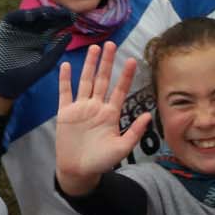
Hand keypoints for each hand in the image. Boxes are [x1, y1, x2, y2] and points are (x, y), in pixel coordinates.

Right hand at [0, 5, 77, 100]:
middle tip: (64, 12)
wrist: (6, 83)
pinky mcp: (6, 27)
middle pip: (44, 18)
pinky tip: (32, 16)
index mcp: (42, 38)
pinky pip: (14, 18)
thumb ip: (58, 49)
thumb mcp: (47, 62)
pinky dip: (21, 16)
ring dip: (40, 13)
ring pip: (31, 15)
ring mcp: (19, 28)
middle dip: (54, 15)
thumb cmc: (27, 75)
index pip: (54, 25)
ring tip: (51, 13)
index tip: (73, 18)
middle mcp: (31, 30)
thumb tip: (70, 35)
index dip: (63, 21)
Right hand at [54, 44, 150, 194]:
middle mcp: (96, 107)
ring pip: (85, 81)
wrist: (78, 171)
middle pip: (102, 80)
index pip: (120, 90)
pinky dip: (65, 79)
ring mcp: (80, 108)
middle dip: (107, 62)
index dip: (126, 76)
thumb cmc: (101, 161)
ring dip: (89, 65)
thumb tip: (149, 115)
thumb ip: (135, 131)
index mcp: (110, 114)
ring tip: (94, 49)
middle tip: (111, 44)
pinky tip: (66, 65)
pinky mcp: (65, 113)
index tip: (132, 60)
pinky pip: (65, 92)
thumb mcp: (122, 148)